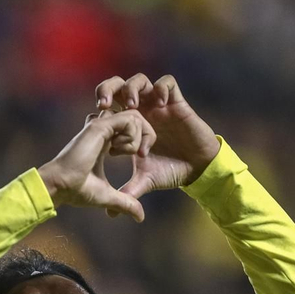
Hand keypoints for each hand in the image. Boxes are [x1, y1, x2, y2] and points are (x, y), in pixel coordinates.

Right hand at [37, 109, 156, 220]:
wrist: (60, 187)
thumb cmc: (76, 190)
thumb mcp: (108, 196)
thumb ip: (125, 203)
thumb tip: (140, 217)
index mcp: (104, 142)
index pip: (129, 128)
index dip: (140, 139)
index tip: (138, 158)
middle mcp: (103, 131)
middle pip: (135, 118)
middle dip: (146, 133)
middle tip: (141, 154)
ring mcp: (100, 126)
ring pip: (134, 116)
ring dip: (139, 135)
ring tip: (129, 153)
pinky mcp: (99, 126)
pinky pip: (128, 120)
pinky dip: (132, 136)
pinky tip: (119, 152)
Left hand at [94, 73, 220, 198]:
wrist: (198, 169)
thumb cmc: (171, 171)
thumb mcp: (146, 180)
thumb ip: (127, 191)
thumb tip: (108, 213)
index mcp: (128, 124)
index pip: (107, 106)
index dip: (99, 111)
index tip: (96, 124)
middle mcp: (141, 110)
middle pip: (117, 86)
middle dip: (107, 89)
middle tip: (104, 104)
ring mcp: (158, 104)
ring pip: (140, 80)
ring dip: (132, 88)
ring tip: (131, 105)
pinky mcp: (177, 102)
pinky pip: (168, 83)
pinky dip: (161, 88)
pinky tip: (159, 103)